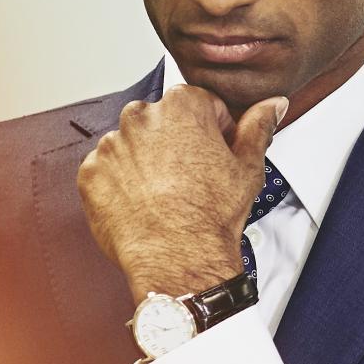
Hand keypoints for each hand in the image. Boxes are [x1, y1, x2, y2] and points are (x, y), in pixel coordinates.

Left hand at [77, 85, 288, 305]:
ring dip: (146, 162)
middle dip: (175, 143)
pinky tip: (142, 203)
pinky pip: (106, 170)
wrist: (179, 259)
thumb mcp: (248, 166)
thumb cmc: (212, 216)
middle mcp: (141, 117)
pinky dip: (120, 183)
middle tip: (190, 179)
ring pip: (132, 145)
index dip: (213, 133)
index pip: (200, 105)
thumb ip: (258, 126)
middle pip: (162, 121)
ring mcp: (111, 144)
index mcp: (183, 105)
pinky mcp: (91, 173)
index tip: (213, 156)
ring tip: (165, 194)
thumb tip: (272, 105)